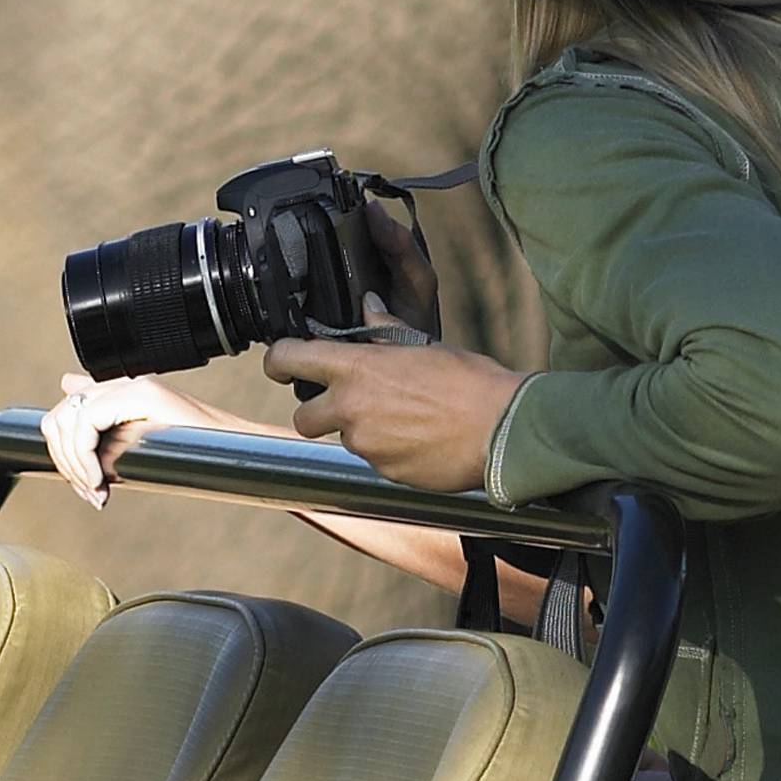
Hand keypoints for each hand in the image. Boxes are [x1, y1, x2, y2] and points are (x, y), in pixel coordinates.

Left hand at [41, 373, 241, 504]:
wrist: (232, 457)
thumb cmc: (193, 456)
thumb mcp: (136, 446)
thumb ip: (103, 429)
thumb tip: (68, 393)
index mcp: (119, 392)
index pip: (64, 412)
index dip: (64, 454)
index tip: (88, 487)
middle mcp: (122, 383)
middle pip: (58, 415)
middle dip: (64, 461)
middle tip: (91, 491)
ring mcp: (131, 385)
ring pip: (67, 420)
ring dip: (74, 464)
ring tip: (98, 489)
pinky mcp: (140, 394)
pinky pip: (86, 423)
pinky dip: (86, 459)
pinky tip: (104, 480)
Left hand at [271, 334, 522, 493]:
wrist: (502, 430)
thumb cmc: (470, 381)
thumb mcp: (424, 344)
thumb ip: (385, 331)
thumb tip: (367, 308)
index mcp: (356, 369)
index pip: (288, 359)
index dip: (278, 360)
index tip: (281, 363)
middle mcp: (351, 409)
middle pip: (302, 417)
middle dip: (316, 411)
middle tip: (346, 403)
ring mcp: (366, 446)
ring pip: (345, 438)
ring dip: (362, 430)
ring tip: (404, 419)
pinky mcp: (384, 473)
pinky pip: (374, 460)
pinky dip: (388, 451)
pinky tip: (420, 439)